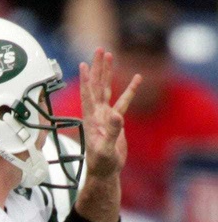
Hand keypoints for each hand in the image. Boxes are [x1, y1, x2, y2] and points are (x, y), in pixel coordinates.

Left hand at [79, 48, 140, 178]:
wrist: (105, 172)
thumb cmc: (102, 164)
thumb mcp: (106, 149)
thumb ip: (112, 132)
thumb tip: (117, 115)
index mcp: (91, 119)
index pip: (87, 95)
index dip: (85, 80)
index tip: (83, 64)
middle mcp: (96, 114)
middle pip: (96, 86)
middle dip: (97, 67)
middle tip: (99, 49)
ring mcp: (106, 116)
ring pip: (107, 89)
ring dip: (108, 73)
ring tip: (110, 55)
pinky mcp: (116, 121)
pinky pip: (123, 101)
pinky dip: (130, 89)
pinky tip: (137, 78)